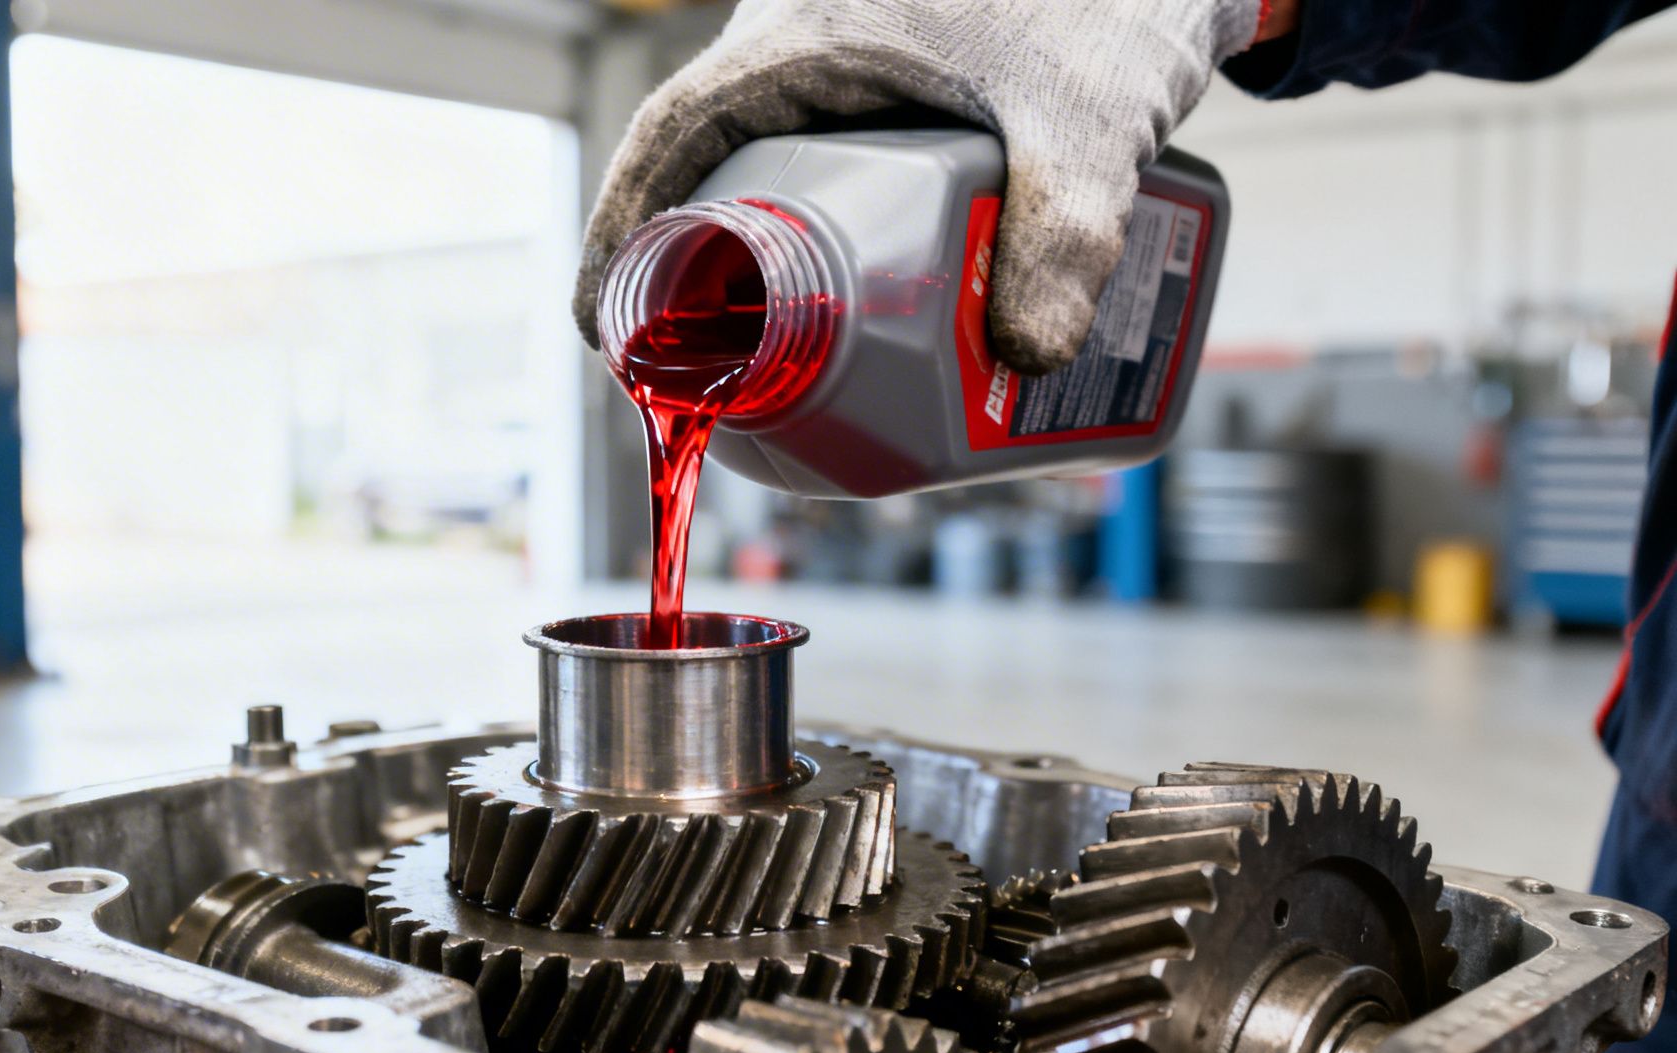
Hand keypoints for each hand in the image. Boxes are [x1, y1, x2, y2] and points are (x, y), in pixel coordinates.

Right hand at [574, 0, 1261, 376]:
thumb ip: (1069, 231)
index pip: (674, 134)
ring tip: (778, 361)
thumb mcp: (1090, 115)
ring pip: (769, 174)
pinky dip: (822, 239)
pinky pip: (826, 170)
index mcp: (809, 35)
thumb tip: (1031, 360)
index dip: (622, 233)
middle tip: (711, 375)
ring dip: (762, 264)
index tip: (602, 326)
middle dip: (696, 275)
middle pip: (712, 170)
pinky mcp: (893, 93)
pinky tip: (856, 305)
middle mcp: (807, 49)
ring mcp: (849, 70)